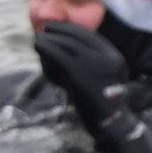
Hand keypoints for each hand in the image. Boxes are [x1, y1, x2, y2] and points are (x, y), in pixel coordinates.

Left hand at [35, 19, 150, 152]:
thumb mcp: (102, 76)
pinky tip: (38, 46)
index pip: (90, 35)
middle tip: (45, 28)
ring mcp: (93, 63)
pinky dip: (46, 47)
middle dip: (59, 30)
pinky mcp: (79, 72)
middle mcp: (106, 56)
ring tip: (38, 39)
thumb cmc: (103, 103)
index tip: (59, 27)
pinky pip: (59, 54)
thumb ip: (87, 61)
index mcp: (114, 56)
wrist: (113, 125)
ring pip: (67, 44)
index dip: (71, 29)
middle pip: (78, 37)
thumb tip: (61, 46)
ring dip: (50, 39)